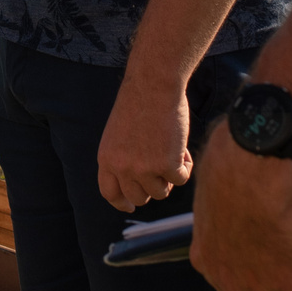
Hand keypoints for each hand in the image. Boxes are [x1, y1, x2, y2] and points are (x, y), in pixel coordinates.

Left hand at [96, 70, 194, 211]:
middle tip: (163, 170)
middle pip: (139, 197)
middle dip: (153, 188)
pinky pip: (180, 180)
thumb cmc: (140, 102)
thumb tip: (140, 183)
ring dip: (170, 176)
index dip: (121, 202)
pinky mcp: (167, 165)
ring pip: (161, 192)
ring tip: (174, 152)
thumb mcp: (119, 132)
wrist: (154, 84)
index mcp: (106, 158)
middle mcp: (122, 167)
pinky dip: (185, 167)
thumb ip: (123, 157)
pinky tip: (184, 149)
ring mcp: (144, 169)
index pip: (110, 192)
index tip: (130, 206)